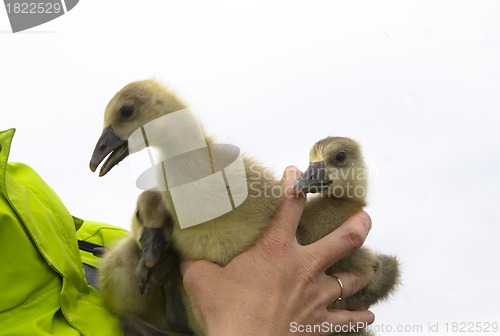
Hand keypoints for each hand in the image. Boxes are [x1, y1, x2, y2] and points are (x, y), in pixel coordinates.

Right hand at [180, 166, 374, 335]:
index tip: (296, 172)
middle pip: (342, 240)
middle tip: (365, 215)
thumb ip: (197, 263)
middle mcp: (303, 267)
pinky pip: (346, 319)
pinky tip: (369, 315)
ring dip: (359, 272)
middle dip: (357, 224)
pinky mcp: (318, 323)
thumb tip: (186, 254)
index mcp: (275, 250)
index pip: (289, 207)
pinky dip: (359, 317)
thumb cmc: (226, 312)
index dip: (294, 185)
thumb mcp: (201, 280)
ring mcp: (315, 296)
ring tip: (368, 266)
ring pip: (349, 280)